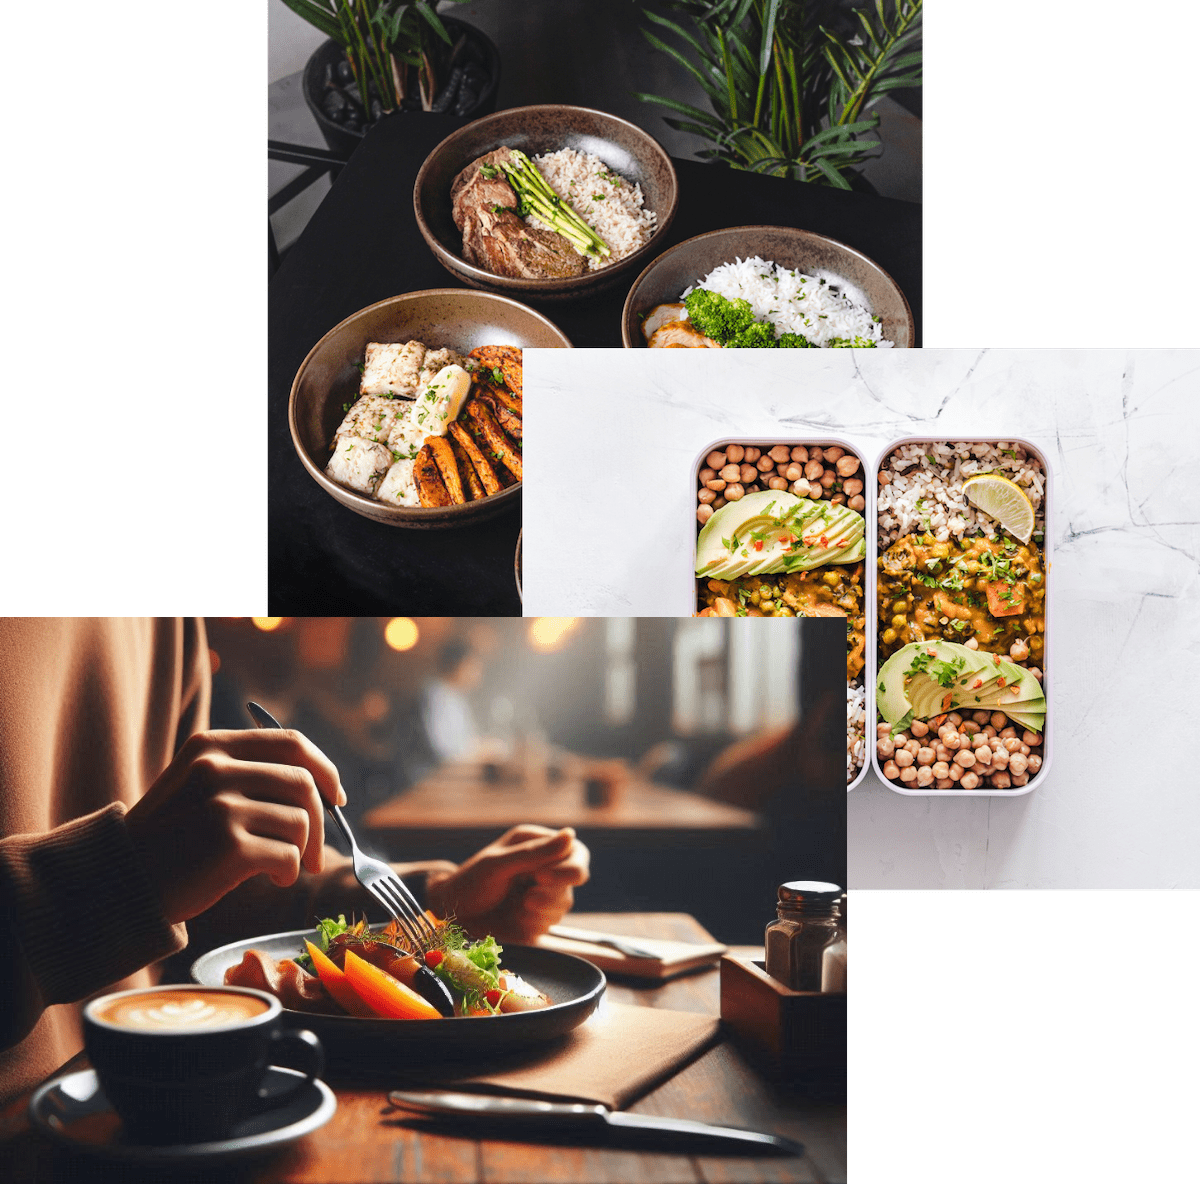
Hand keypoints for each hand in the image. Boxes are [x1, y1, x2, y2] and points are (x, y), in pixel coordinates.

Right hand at [125, 730, 346, 923]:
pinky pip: (288, 855)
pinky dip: (289, 871)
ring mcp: (221, 805)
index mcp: (213, 746)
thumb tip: (322, 785)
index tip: (337, 795)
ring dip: (303, 851)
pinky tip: (273, 879)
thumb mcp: (198, 785)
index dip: (324, 769)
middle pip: (303, 784)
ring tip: (283, 868)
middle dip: (321, 821)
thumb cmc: (171, 840)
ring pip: (300, 822)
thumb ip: (248, 774)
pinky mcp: (228, 845)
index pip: (292, 743)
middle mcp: (216, 768)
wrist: (120, 883)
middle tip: (316, 853)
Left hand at [425, 825, 589, 942]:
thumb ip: (534, 853)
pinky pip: (550, 924)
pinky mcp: (537, 918)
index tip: (542, 877)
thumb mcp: (497, 865)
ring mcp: (542, 893)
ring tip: (514, 907)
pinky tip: (514, 917)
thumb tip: (571, 834)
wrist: (451, 918)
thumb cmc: (469, 883)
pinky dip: (532, 923)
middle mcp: (544, 867)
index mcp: (536, 845)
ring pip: (563, 905)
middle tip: (528, 900)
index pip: (576, 852)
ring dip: (539, 910)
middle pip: (574, 880)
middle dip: (553, 893)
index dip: (570, 867)